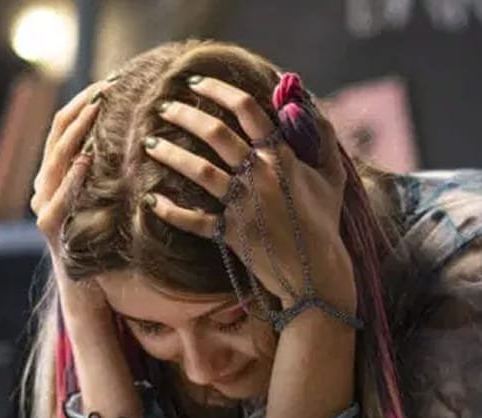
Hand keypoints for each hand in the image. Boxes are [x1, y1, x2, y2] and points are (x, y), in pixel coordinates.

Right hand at [31, 80, 110, 318]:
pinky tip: (87, 158)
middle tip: (105, 86)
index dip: (84, 102)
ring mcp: (44, 208)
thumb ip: (117, 177)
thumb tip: (148, 141)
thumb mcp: (113, 205)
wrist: (91, 295)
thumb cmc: (109, 248)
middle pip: (57, 136)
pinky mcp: (50, 230)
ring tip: (96, 108)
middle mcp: (45, 188)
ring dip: (76, 132)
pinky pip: (60, 197)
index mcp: (59, 177)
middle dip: (81, 108)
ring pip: (54, 160)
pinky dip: (73, 176)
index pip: (65, 128)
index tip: (110, 81)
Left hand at [140, 76, 355, 311]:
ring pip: (199, 171)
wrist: (317, 271)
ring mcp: (244, 204)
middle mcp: (260, 174)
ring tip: (149, 142)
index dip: (218, 90)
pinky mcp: (231, 232)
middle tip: (163, 106)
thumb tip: (310, 104)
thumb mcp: (333, 176)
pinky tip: (150, 201)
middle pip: (215, 134)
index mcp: (283, 155)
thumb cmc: (324, 221)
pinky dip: (170, 211)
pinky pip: (194, 220)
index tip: (195, 83)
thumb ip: (324, 137)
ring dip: (170, 153)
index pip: (247, 109)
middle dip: (184, 115)